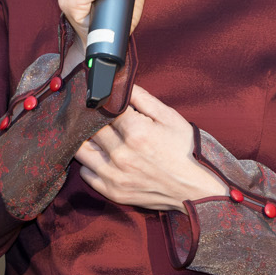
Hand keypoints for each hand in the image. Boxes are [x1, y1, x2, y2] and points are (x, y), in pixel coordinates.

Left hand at [75, 86, 226, 211]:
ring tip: (98, 137)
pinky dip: (90, 164)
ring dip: (86, 141)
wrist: (194, 189)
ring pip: (81, 150)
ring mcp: (115, 176)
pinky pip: (86, 173)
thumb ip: (142, 98)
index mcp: (136, 132)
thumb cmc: (184, 150)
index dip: (103, 102)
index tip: (103, 100)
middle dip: (92, 120)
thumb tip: (120, 83)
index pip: (104, 108)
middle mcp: (121, 155)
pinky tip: (103, 157)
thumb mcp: (169, 117)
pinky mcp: (112, 192)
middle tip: (98, 117)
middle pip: (90, 128)